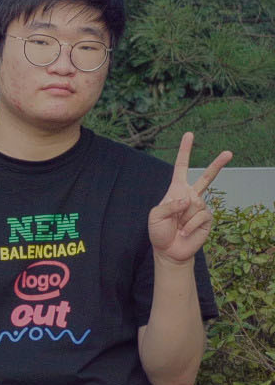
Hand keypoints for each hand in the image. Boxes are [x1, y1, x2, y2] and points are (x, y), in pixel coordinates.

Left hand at [148, 133, 229, 265]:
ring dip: (182, 217)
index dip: (184, 151)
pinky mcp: (208, 218)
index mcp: (176, 190)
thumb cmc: (160, 231)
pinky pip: (200, 215)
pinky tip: (185, 231)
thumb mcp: (155, 216)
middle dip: (218, 164)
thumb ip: (169, 205)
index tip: (189, 135)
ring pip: (194, 204)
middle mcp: (191, 195)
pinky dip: (189, 225)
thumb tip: (188, 199)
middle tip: (229, 152)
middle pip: (207, 176)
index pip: (181, 167)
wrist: (169, 250)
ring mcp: (201, 206)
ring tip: (178, 226)